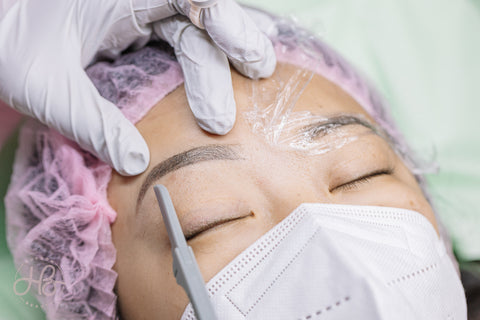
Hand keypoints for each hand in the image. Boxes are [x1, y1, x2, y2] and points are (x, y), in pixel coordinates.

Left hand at [0, 0, 274, 174]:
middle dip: (232, 42)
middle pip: (199, 15)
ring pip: (195, 28)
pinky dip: (206, 57)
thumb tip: (136, 162)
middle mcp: (137, 1)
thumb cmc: (10, 42)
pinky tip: (225, 74)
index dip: (223, 16)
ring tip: (254, 75)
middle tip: (258, 72)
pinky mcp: (137, 33)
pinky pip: (181, 40)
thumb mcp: (48, 87)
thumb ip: (93, 123)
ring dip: (223, 55)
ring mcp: (138, 16)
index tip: (246, 53)